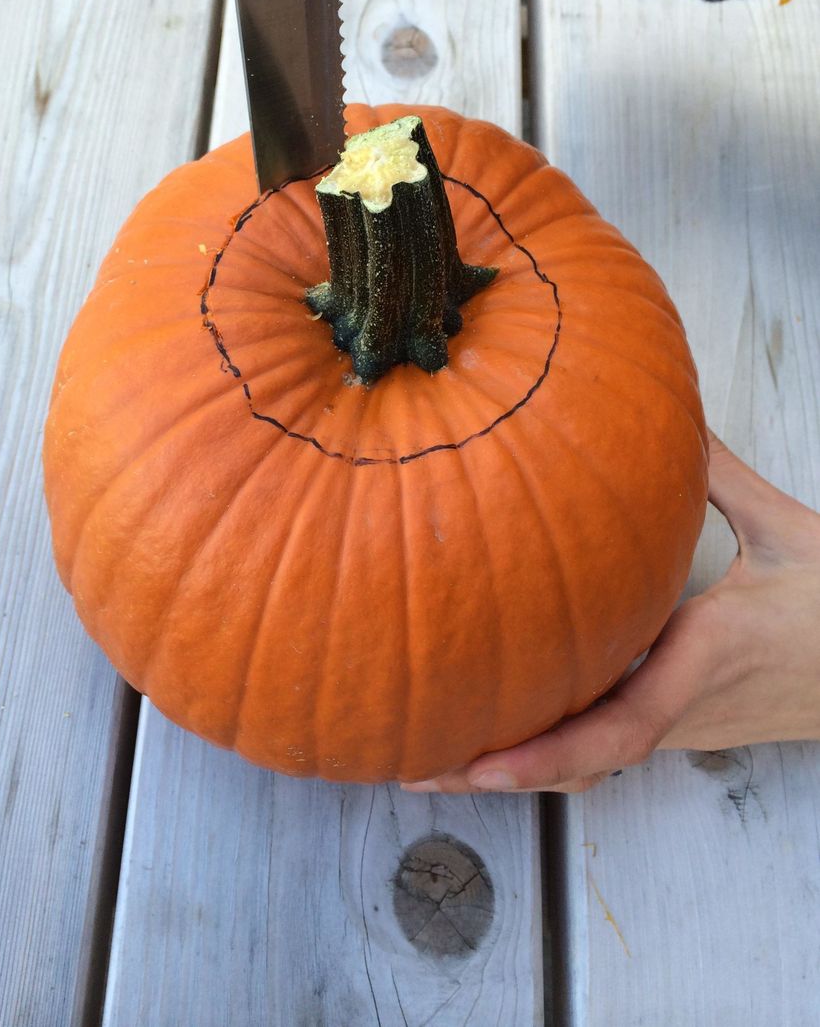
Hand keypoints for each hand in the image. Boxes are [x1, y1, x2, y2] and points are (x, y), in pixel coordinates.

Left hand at [402, 432, 819, 794]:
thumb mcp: (790, 532)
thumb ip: (721, 476)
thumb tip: (669, 419)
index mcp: (705, 659)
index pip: (617, 727)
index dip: (542, 753)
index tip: (475, 766)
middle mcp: (686, 707)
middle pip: (579, 762)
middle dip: (494, 771)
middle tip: (408, 766)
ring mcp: (688, 726)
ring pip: (591, 762)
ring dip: (516, 765)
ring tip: (436, 756)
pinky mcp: (692, 722)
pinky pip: (610, 744)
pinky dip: (553, 748)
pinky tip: (508, 728)